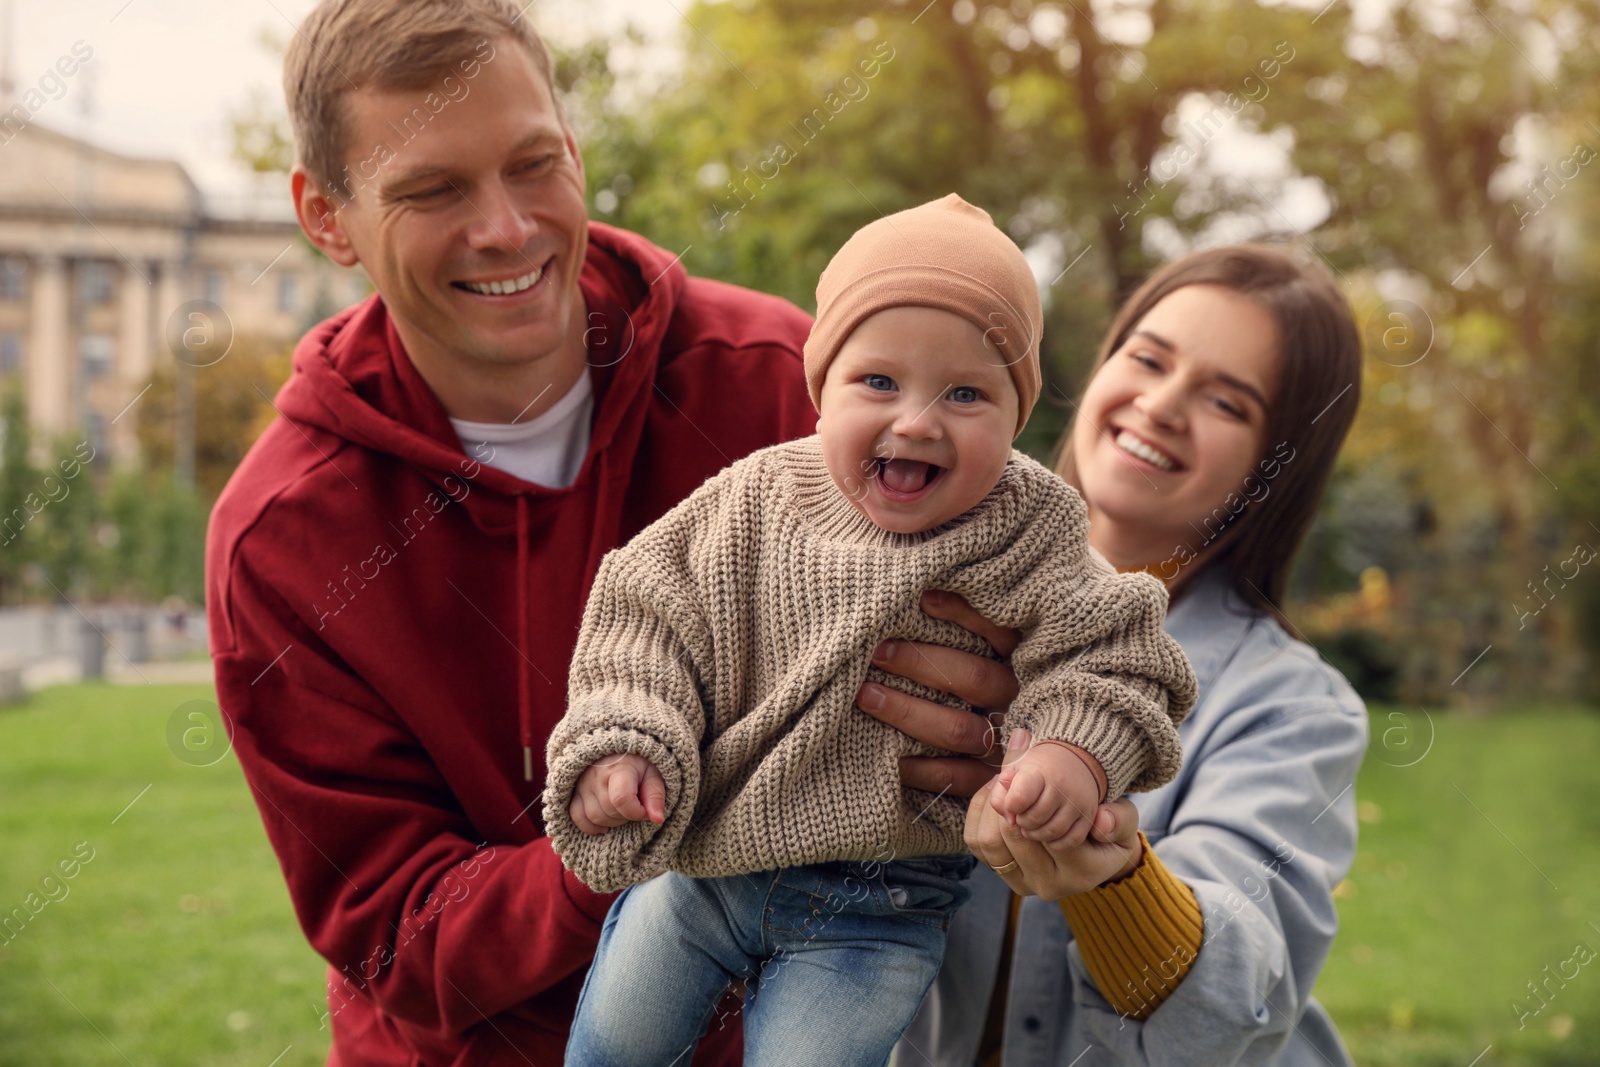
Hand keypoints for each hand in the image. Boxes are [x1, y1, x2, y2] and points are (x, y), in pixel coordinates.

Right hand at [570, 753, 665, 835]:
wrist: (616, 748)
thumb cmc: (638, 762)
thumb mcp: (653, 773)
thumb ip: (656, 796)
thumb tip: (658, 819)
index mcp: (619, 768)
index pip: (621, 799)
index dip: (636, 812)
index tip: (644, 810)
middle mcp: (596, 776)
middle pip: (609, 811)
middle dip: (627, 816)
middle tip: (635, 805)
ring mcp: (583, 785)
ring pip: (595, 817)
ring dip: (612, 821)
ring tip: (623, 809)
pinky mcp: (575, 792)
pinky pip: (577, 816)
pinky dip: (590, 826)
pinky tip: (604, 826)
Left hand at [856, 590, 1021, 797]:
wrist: (1034, 773)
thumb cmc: (980, 687)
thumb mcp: (989, 653)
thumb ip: (967, 630)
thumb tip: (921, 591)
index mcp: (1022, 664)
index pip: (1000, 633)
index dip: (965, 614)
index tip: (923, 599)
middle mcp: (1018, 702)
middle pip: (974, 679)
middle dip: (920, 663)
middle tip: (878, 651)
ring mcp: (1006, 745)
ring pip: (957, 729)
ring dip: (907, 712)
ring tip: (866, 695)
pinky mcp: (989, 782)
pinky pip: (952, 776)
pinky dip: (917, 766)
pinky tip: (886, 752)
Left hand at [966, 729, 1142, 900]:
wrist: (1094, 855)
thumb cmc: (1109, 832)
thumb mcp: (1124, 821)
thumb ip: (1118, 819)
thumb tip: (1102, 820)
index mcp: (1081, 872)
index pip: (1044, 831)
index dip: (1029, 799)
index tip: (1026, 773)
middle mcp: (1048, 884)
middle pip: (1010, 837)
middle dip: (1005, 800)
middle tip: (1010, 772)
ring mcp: (1022, 884)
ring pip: (988, 842)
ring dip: (990, 806)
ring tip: (1002, 783)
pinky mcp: (1003, 875)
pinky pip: (976, 843)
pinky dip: (979, 814)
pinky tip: (993, 795)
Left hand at [987, 736, 1105, 847]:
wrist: (1074, 761)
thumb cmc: (1037, 770)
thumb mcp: (1014, 772)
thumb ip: (1000, 793)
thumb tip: (1009, 819)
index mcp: (1040, 771)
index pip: (1019, 797)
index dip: (1011, 805)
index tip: (1012, 804)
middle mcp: (1062, 787)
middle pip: (1034, 819)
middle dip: (1022, 822)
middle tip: (1022, 817)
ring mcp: (1078, 803)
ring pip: (1052, 832)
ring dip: (1037, 834)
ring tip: (1032, 827)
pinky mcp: (1088, 817)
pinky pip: (1071, 841)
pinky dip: (1056, 843)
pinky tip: (1048, 834)